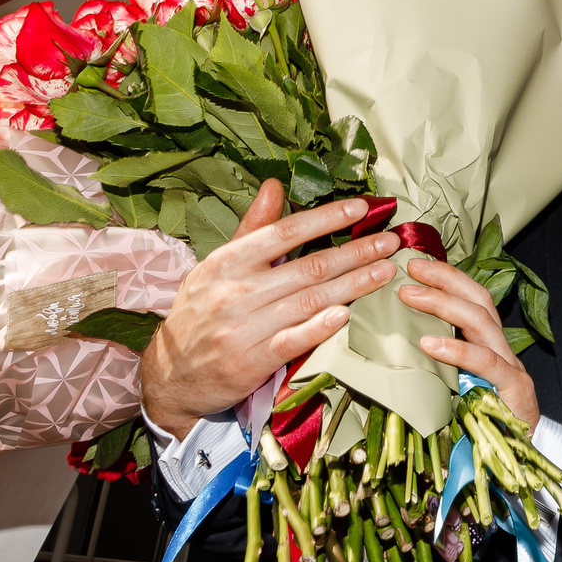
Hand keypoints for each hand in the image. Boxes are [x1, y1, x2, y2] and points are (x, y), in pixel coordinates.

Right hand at [139, 186, 400, 436]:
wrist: (171, 376)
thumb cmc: (200, 314)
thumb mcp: (216, 266)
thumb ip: (251, 228)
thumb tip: (275, 185)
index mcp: (227, 262)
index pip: (284, 232)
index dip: (325, 218)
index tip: (361, 209)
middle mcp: (235, 292)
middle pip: (307, 267)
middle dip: (355, 252)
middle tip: (390, 242)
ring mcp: (243, 328)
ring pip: (309, 301)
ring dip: (353, 285)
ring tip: (385, 272)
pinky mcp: (251, 362)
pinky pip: (292, 341)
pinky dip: (320, 327)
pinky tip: (347, 314)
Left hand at [399, 255, 536, 426]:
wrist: (521, 461)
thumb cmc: (482, 427)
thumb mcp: (455, 390)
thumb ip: (436, 367)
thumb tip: (395, 347)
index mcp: (488, 346)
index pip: (472, 299)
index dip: (447, 278)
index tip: (414, 265)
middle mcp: (502, 349)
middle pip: (478, 300)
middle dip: (444, 279)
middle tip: (410, 269)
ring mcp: (511, 367)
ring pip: (481, 322)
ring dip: (442, 305)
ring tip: (409, 296)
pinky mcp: (514, 389)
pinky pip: (485, 363)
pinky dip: (456, 350)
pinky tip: (428, 344)